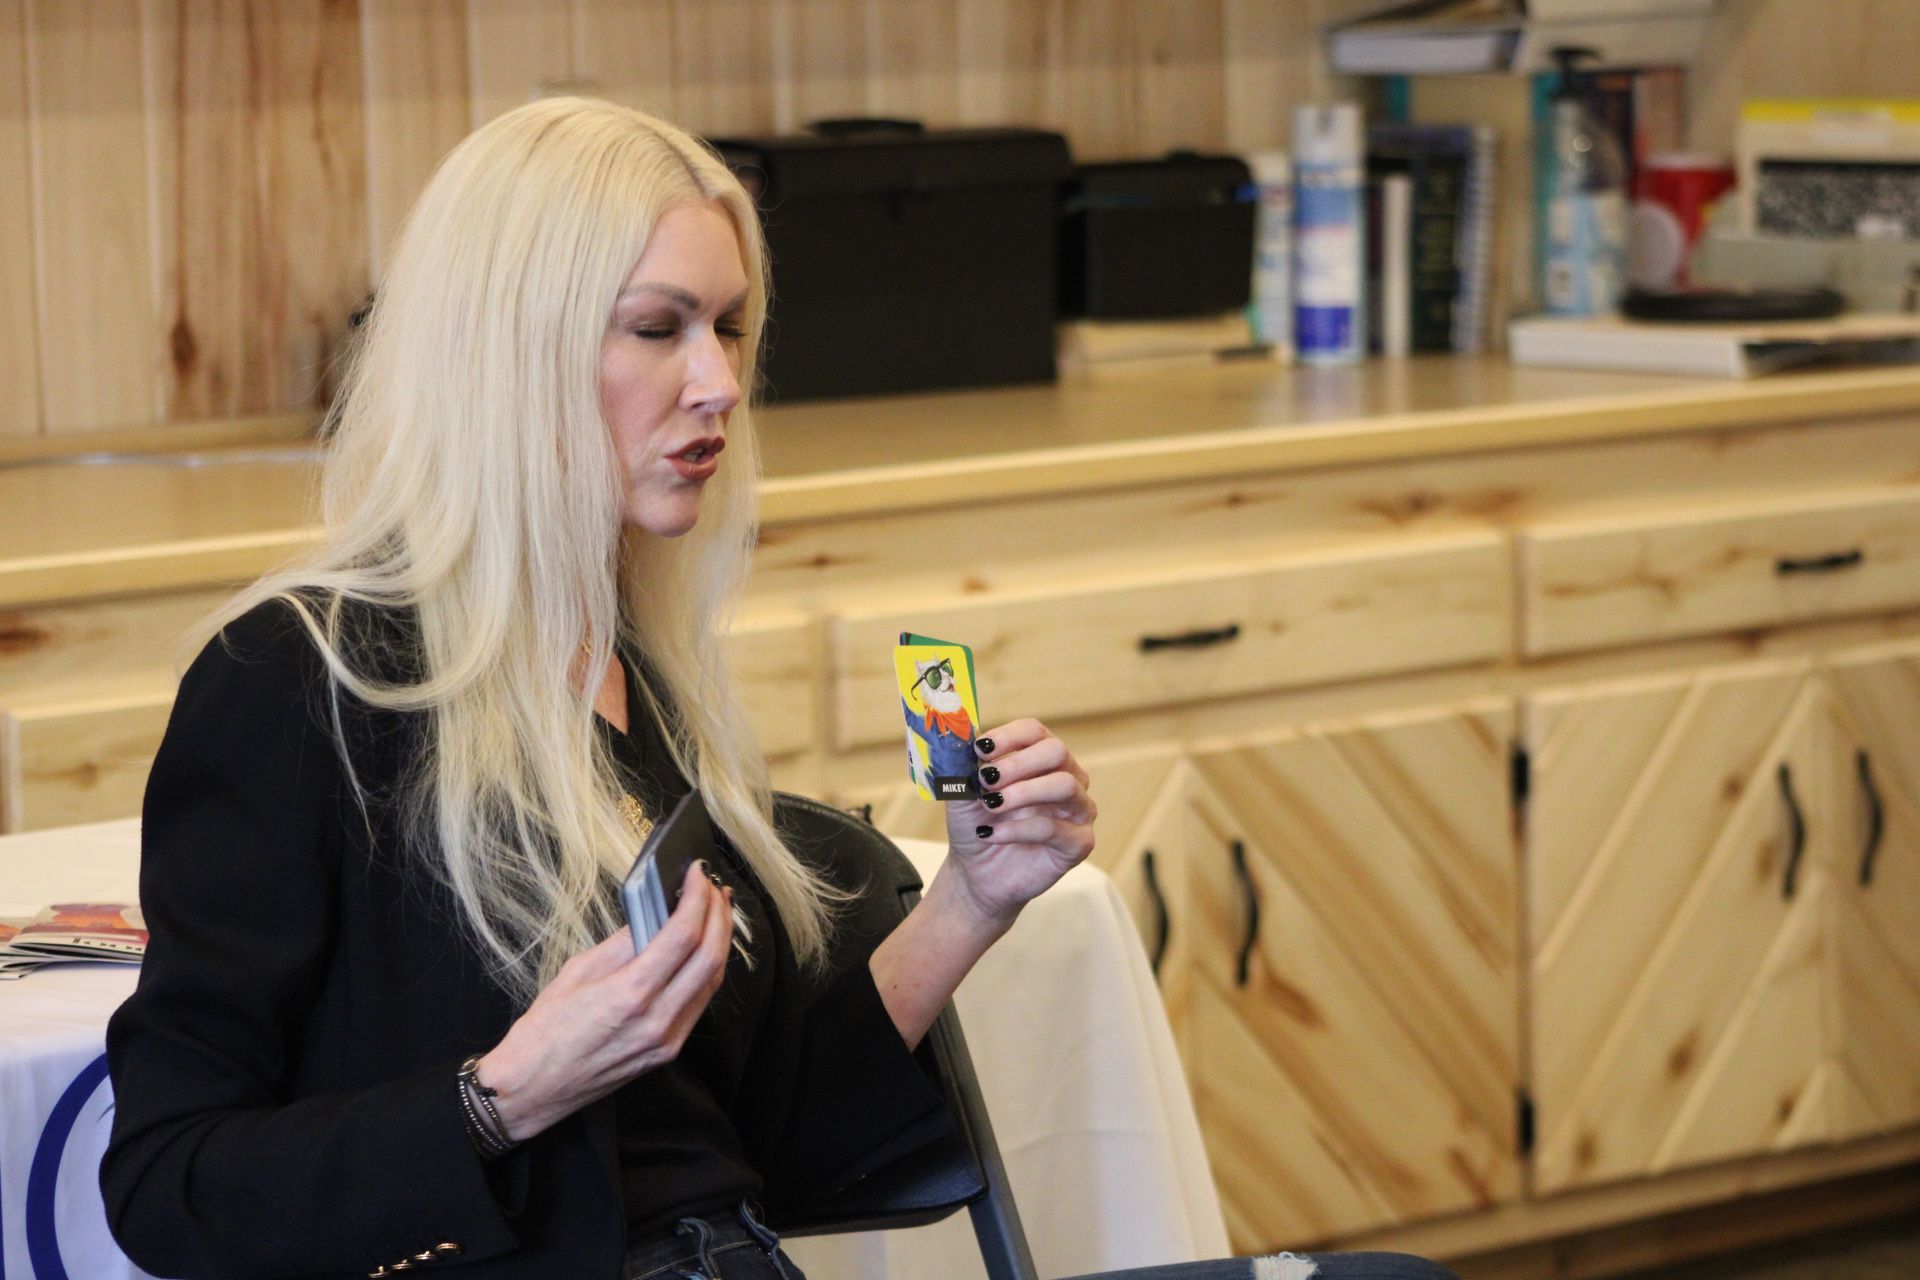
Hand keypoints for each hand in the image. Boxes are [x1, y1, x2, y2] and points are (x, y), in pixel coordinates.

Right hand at [473, 862, 732, 1141]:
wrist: (531, 1090)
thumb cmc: (543, 1034)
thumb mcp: (576, 973)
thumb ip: (623, 943)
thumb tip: (654, 913)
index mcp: (629, 995)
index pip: (682, 936)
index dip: (696, 898)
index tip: (697, 874)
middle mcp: (656, 1020)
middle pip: (710, 956)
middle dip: (718, 914)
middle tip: (713, 886)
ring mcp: (667, 1040)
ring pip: (713, 980)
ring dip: (720, 940)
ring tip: (715, 910)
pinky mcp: (668, 1051)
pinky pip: (700, 1003)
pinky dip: (707, 969)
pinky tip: (703, 948)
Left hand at [941, 718, 1096, 928]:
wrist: (976, 873)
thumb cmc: (975, 825)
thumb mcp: (962, 791)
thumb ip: (961, 764)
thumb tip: (956, 733)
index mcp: (1040, 758)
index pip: (1034, 731)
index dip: (1008, 736)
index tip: (979, 749)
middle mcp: (1067, 777)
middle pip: (1055, 751)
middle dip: (1017, 763)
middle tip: (986, 780)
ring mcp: (1078, 810)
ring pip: (1064, 786)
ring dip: (1022, 793)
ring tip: (990, 805)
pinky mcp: (1079, 842)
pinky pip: (1055, 828)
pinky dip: (1018, 829)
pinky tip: (991, 834)